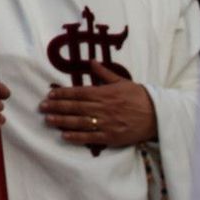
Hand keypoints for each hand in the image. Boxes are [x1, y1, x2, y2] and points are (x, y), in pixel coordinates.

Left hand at [39, 61, 156, 148]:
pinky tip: (64, 136)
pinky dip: (76, 137)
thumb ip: (104, 74)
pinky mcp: (111, 137)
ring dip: (62, 121)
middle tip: (42, 107)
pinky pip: (91, 137)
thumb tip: (91, 62)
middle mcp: (103, 108)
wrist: (157, 115)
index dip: (62, 94)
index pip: (78, 92)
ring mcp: (106, 123)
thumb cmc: (139, 97)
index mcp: (104, 93)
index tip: (49, 94)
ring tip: (48, 119)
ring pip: (80, 122)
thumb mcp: (122, 82)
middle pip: (75, 107)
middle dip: (57, 106)